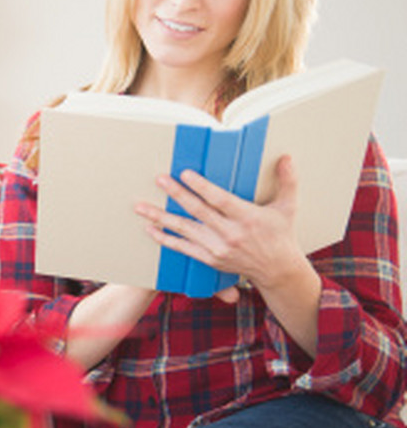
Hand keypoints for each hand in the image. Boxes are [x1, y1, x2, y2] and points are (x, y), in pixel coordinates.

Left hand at [135, 155, 308, 294]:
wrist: (278, 270)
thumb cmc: (282, 234)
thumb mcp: (288, 206)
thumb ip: (288, 180)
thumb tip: (287, 157)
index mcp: (248, 217)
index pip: (220, 199)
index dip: (201, 187)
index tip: (185, 174)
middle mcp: (230, 234)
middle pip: (197, 211)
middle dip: (176, 194)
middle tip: (159, 179)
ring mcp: (218, 248)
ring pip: (184, 230)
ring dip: (160, 217)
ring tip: (140, 207)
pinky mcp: (210, 259)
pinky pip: (183, 248)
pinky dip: (165, 239)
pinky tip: (150, 229)